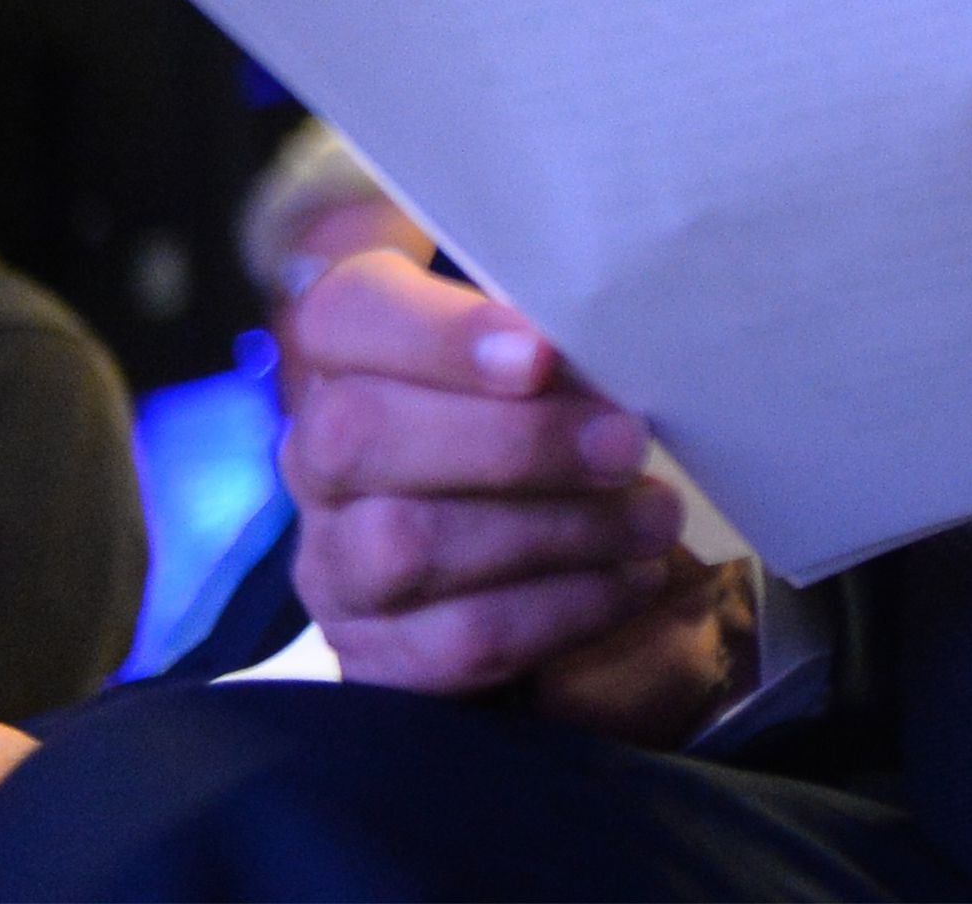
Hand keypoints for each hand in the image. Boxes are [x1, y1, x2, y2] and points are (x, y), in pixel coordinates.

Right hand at [282, 252, 746, 736]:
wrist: (537, 566)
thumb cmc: (553, 419)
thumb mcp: (548, 361)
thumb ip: (556, 343)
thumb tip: (614, 346)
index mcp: (348, 358)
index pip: (342, 316)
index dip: (435, 334)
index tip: (543, 354)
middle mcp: (316, 459)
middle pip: (359, 436)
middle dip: (513, 443)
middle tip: (627, 446)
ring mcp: (332, 564)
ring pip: (408, 546)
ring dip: (558, 531)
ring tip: (655, 518)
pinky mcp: (374, 654)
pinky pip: (457, 639)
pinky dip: (564, 608)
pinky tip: (631, 578)